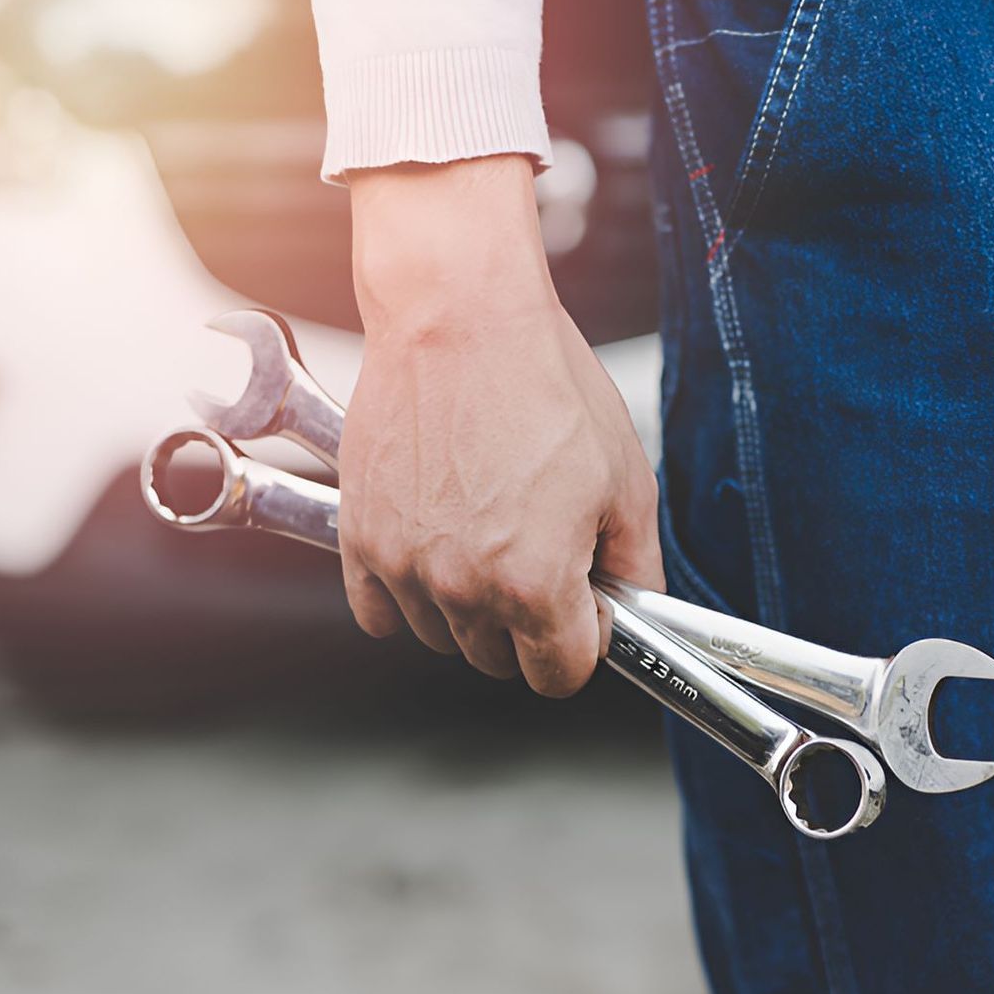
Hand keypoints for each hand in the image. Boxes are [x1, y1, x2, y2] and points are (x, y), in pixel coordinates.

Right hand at [340, 156, 663, 696]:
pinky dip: (405, 594)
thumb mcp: (624, 476)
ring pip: (441, 636)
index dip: (581, 644)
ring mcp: (405, 567)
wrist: (457, 317)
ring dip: (465, 607)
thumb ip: (634, 562)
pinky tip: (435, 546)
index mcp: (535, 584)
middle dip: (526, 624)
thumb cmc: (541, 382)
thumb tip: (634, 605)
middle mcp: (463, 588)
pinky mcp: (360, 540)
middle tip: (538, 556)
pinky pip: (379, 612)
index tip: (583, 609)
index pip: (560, 676)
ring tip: (485, 532)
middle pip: (498, 661)